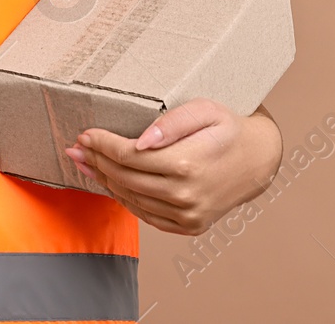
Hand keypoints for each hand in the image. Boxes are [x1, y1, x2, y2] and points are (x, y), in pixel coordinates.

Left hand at [64, 99, 282, 235]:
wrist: (258, 160)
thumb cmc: (228, 128)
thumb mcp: (205, 110)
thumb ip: (171, 123)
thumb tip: (140, 141)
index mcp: (188, 165)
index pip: (129, 157)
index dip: (102, 145)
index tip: (85, 134)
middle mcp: (186, 196)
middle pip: (125, 178)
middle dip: (96, 161)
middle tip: (76, 147)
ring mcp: (188, 215)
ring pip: (132, 199)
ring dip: (104, 181)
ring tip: (85, 164)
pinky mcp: (188, 226)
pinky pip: (146, 215)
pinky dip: (125, 199)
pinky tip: (111, 183)